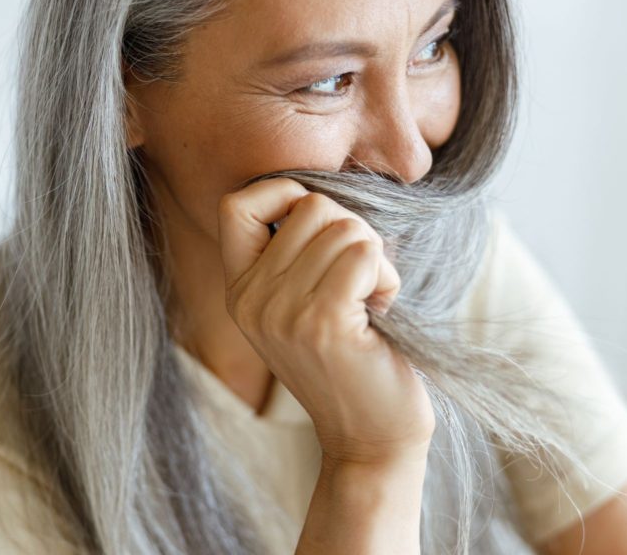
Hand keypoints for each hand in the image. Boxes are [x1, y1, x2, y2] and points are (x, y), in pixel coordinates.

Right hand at [218, 177, 434, 466]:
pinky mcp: (323, 324)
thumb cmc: (353, 359)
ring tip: (368, 303)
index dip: (284, 194)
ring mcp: (283, 313)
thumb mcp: (302, 303)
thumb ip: (297, 252)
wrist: (371, 437)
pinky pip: (366, 254)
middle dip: (353, 232)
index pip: (238, 204)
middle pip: (311, 205)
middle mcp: (250, 300)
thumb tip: (320, 189)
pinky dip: (388, 278)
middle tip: (358, 284)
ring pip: (345, 226)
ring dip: (376, 260)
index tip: (320, 229)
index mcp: (240, 290)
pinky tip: (380, 312)